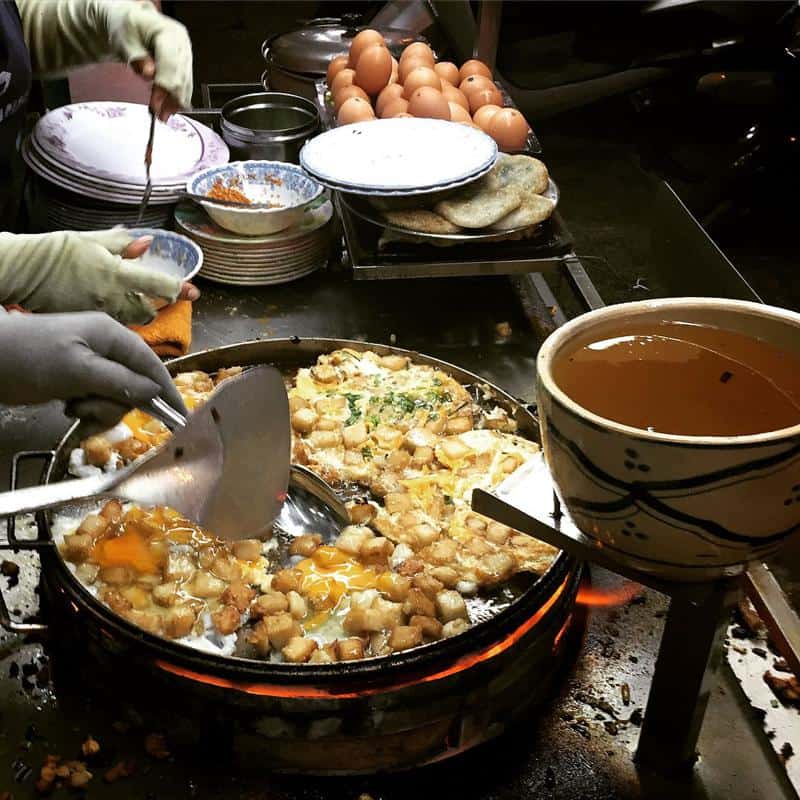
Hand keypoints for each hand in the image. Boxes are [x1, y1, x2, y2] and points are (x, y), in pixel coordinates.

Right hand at [0, 229, 192, 324]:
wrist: (21, 270)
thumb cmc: (55, 251)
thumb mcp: (92, 240)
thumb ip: (124, 244)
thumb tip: (149, 242)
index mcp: (116, 273)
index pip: (159, 285)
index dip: (178, 289)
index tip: (191, 291)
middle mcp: (111, 298)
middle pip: (148, 312)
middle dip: (154, 307)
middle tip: (155, 300)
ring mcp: (98, 315)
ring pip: (130, 323)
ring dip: (135, 315)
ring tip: (131, 304)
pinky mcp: (86, 326)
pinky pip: (109, 328)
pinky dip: (115, 323)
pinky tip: (109, 313)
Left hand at [0, 312, 185, 429]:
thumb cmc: (29, 358)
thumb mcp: (78, 371)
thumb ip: (120, 381)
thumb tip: (155, 392)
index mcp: (112, 336)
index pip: (152, 365)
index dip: (167, 391)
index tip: (180, 417)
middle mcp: (106, 348)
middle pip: (136, 385)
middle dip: (116, 403)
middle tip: (89, 407)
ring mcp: (91, 363)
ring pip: (117, 396)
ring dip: (99, 409)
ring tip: (74, 407)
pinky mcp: (78, 378)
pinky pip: (99, 400)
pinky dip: (88, 410)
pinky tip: (68, 407)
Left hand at [122, 5, 192, 119]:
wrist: (133, 25)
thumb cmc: (127, 29)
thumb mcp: (125, 39)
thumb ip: (136, 57)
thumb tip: (149, 74)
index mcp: (170, 33)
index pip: (170, 66)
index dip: (164, 88)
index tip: (155, 107)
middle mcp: (182, 44)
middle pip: (181, 77)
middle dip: (171, 99)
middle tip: (160, 116)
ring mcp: (186, 54)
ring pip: (186, 84)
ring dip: (175, 102)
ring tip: (164, 115)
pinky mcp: (185, 64)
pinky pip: (185, 84)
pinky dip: (177, 98)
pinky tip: (170, 108)